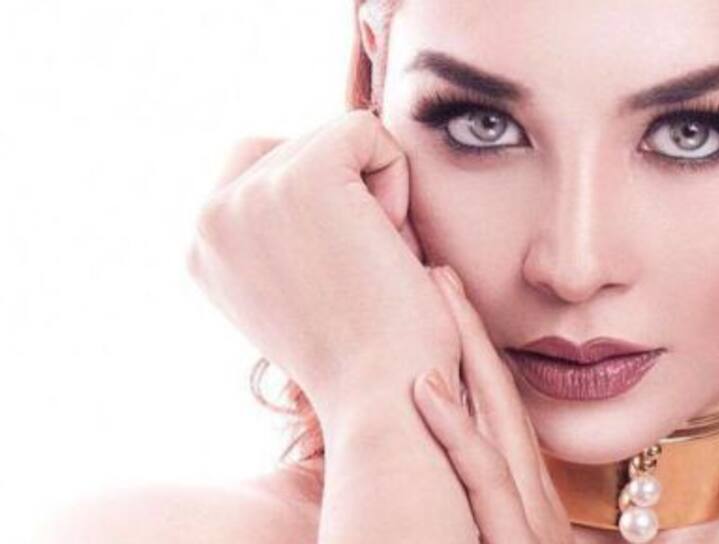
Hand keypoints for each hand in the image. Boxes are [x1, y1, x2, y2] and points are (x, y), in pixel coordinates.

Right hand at [186, 111, 460, 420]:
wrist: (387, 398)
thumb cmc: (373, 355)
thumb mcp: (305, 286)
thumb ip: (286, 231)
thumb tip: (313, 164)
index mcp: (203, 250)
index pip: (262, 169)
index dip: (326, 205)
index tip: (340, 274)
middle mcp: (209, 219)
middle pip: (297, 144)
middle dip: (348, 191)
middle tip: (363, 266)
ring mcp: (248, 195)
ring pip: (334, 137)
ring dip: (374, 188)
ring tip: (374, 259)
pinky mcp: (301, 177)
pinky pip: (366, 130)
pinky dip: (397, 175)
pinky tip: (389, 238)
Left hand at [414, 266, 574, 543]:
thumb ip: (481, 513)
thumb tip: (443, 474)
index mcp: (532, 504)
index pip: (502, 415)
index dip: (478, 355)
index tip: (447, 308)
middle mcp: (537, 504)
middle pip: (503, 399)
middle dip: (472, 331)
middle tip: (440, 274)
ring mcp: (532, 522)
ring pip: (498, 422)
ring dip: (467, 351)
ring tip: (436, 294)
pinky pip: (486, 480)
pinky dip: (456, 431)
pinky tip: (426, 387)